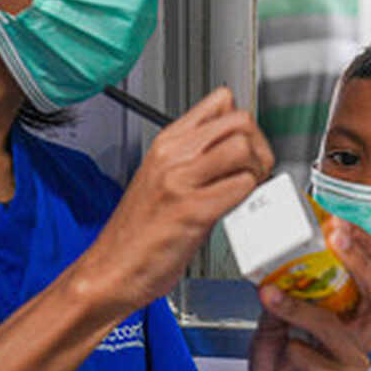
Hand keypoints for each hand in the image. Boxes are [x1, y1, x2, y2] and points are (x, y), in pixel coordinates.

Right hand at [76, 87, 273, 315]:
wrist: (111, 269)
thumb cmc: (138, 232)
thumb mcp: (163, 178)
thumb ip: (197, 158)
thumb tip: (238, 147)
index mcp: (167, 142)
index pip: (221, 101)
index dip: (245, 124)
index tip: (247, 147)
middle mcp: (173, 155)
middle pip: (239, 121)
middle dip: (259, 146)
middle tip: (254, 171)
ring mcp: (180, 181)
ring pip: (243, 148)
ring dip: (257, 171)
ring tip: (246, 191)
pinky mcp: (191, 210)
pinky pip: (240, 187)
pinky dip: (248, 198)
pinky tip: (235, 209)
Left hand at [245, 218, 370, 370]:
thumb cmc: (282, 363)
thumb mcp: (279, 315)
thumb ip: (285, 289)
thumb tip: (274, 256)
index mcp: (354, 309)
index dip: (362, 243)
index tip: (337, 221)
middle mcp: (361, 332)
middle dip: (357, 260)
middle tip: (333, 237)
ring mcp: (353, 360)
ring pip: (337, 327)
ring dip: (301, 308)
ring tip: (272, 295)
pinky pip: (317, 361)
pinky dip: (295, 351)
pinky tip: (286, 351)